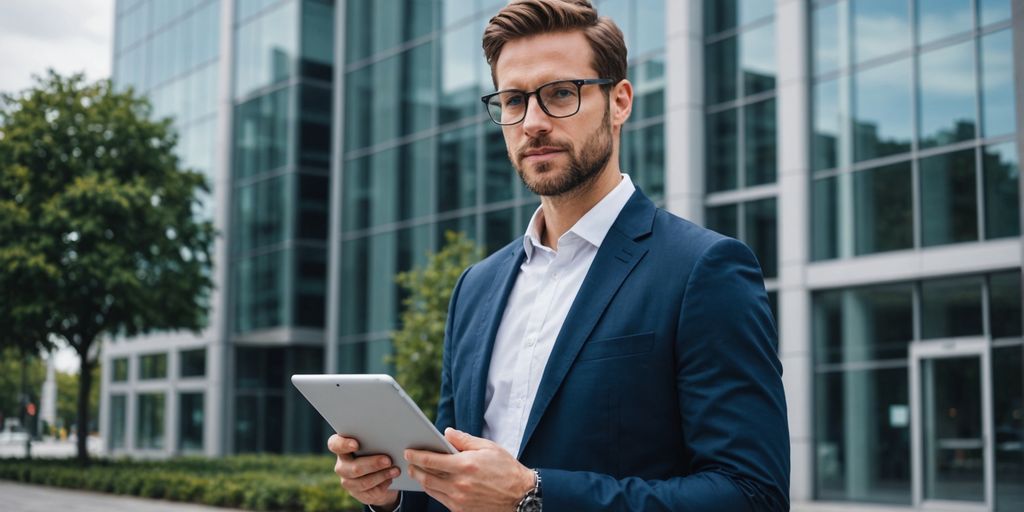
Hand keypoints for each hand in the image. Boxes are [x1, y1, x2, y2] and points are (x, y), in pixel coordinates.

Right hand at [327, 434, 400, 509]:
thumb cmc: (377, 450)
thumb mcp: (375, 443)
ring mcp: (347, 481)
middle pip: (354, 468)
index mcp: (341, 448)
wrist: (379, 474)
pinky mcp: (357, 493)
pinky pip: (370, 491)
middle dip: (372, 464)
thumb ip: (375, 440)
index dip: (343, 445)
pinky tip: (392, 478)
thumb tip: (387, 436)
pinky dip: (383, 484)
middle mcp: (342, 465)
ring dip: (381, 476)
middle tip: (388, 460)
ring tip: (395, 470)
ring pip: (363, 482)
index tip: (356, 444)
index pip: (335, 444)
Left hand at [405, 428, 535, 511]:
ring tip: (418, 472)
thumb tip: (446, 433)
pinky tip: (433, 484)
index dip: (416, 456)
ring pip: (431, 490)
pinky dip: (434, 491)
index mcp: (465, 465)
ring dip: (422, 481)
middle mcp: (460, 484)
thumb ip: (464, 440)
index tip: (408, 452)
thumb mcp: (488, 448)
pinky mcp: (462, 510)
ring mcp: (460, 499)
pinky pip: (441, 499)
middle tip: (409, 463)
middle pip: (426, 477)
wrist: (521, 495)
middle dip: (414, 469)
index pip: (431, 460)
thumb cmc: (506, 468)